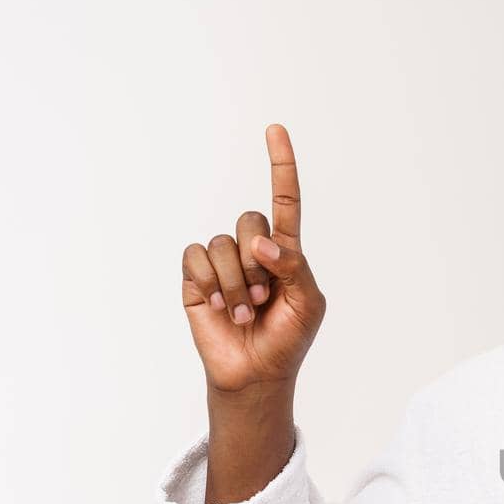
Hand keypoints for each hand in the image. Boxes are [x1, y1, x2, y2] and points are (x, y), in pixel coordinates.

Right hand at [180, 124, 326, 393]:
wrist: (256, 373)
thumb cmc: (288, 339)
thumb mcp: (308, 304)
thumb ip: (294, 268)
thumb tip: (261, 244)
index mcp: (285, 252)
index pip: (285, 201)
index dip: (281, 166)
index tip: (276, 129)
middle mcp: (251, 249)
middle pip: (250, 219)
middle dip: (258, 263)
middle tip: (265, 298)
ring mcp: (222, 262)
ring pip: (223, 244)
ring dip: (237, 283)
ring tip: (245, 312)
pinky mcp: (196, 277)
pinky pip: (196, 257)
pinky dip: (212, 283)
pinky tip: (221, 307)